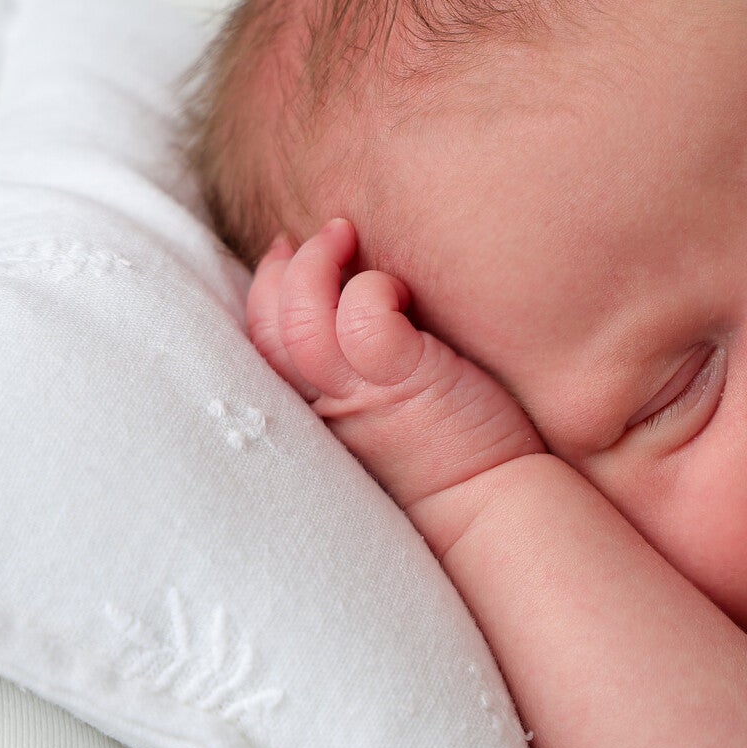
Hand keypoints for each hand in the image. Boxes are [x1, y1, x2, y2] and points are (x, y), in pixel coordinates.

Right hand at [245, 218, 545, 542]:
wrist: (488, 513)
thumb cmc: (446, 452)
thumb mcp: (381, 404)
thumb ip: (354, 365)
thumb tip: (353, 299)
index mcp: (307, 412)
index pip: (259, 341)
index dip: (265, 289)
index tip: (283, 252)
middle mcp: (317, 405)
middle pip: (264, 323)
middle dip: (281, 268)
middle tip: (322, 235)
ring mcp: (354, 394)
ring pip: (300, 315)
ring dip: (317, 264)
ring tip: (344, 233)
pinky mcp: (397, 383)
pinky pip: (363, 314)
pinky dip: (374, 287)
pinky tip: (401, 291)